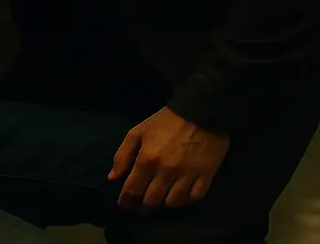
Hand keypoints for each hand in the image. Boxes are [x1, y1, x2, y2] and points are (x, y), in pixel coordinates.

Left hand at [109, 107, 229, 211]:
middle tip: (140, 209)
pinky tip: (180, 197)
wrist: (200, 110)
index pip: (132, 190)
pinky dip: (186, 201)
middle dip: (143, 208)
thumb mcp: (138, 132)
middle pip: (152, 200)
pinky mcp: (207, 175)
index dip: (126, 202)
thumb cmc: (165, 121)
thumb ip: (122, 155)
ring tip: (160, 201)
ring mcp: (187, 174)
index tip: (124, 206)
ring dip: (164, 204)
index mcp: (147, 159)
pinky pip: (195, 197)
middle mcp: (166, 170)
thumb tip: (112, 178)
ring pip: (173, 203)